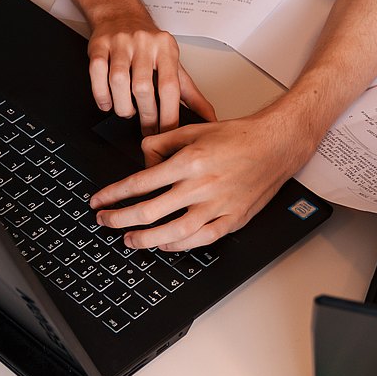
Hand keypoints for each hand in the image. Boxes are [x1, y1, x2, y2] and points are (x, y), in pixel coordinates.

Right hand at [86, 13, 215, 134]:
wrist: (121, 14)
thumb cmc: (150, 44)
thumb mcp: (174, 65)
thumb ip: (191, 94)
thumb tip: (209, 119)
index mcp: (167, 49)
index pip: (169, 87)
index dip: (168, 114)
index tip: (167, 132)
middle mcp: (144, 44)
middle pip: (143, 87)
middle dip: (146, 115)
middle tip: (147, 129)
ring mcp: (120, 43)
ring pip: (118, 81)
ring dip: (123, 106)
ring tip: (128, 112)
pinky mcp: (99, 45)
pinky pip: (96, 73)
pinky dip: (101, 95)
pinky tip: (108, 103)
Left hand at [88, 109, 312, 249]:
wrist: (275, 145)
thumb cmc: (240, 137)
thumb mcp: (195, 130)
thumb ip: (164, 142)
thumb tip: (142, 159)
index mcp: (190, 162)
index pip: (140, 183)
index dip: (114, 194)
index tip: (100, 201)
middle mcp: (202, 186)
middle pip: (150, 210)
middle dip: (120, 218)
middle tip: (106, 221)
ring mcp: (218, 206)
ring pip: (173, 231)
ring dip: (146, 238)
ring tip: (129, 239)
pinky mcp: (233, 219)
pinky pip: (201, 239)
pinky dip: (179, 245)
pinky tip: (164, 244)